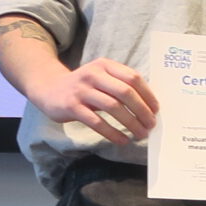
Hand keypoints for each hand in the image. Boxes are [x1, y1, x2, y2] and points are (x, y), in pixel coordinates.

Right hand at [27, 58, 157, 145]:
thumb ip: (120, 85)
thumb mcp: (101, 77)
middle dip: (142, 110)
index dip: (147, 95)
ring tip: (140, 134)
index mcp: (105, 65)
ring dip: (131, 123)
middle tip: (151, 125)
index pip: (133, 78)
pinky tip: (122, 140)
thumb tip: (148, 106)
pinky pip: (96, 121)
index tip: (156, 110)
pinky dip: (112, 133)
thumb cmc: (83, 86)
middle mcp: (94, 75)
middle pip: (125, 92)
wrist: (48, 89)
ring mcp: (82, 90)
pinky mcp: (72, 107)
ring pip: (113, 107)